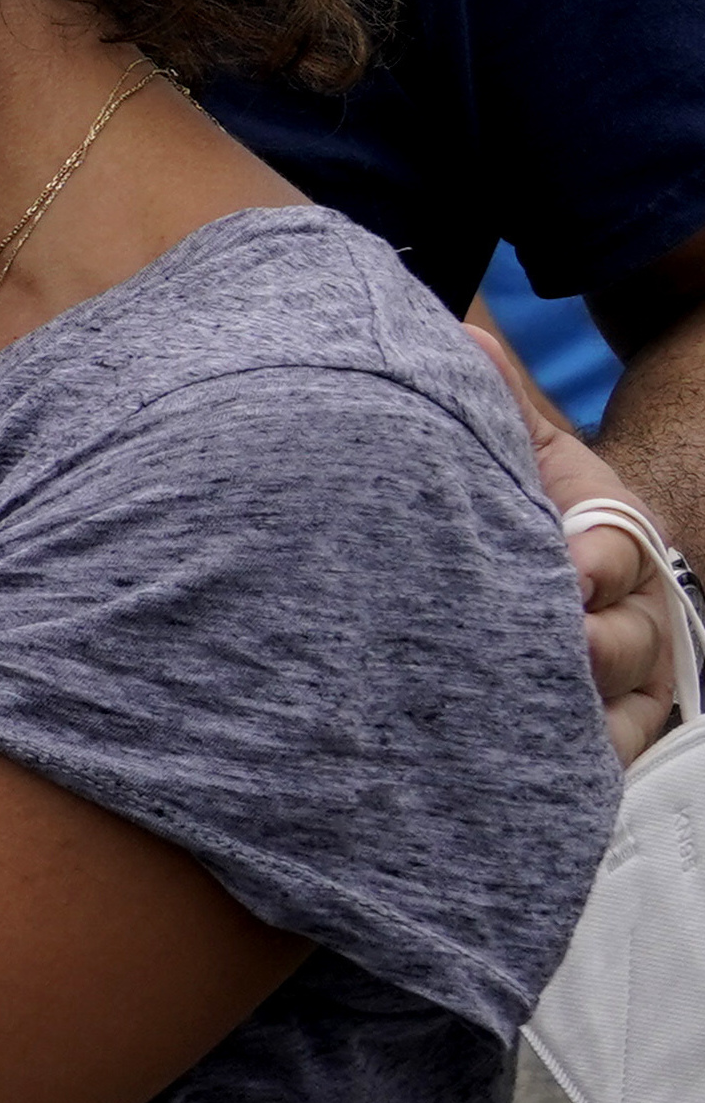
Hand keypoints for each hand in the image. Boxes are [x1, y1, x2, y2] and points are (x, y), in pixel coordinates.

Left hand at [461, 310, 683, 765]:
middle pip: (622, 641)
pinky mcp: (610, 730)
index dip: (590, 564)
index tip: (561, 569)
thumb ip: (503, 406)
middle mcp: (634, 615)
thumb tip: (468, 337)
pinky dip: (582, 759)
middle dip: (582, 646)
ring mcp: (627, 678)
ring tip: (518, 708)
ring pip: (618, 702)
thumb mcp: (530, 456)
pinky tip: (538, 764)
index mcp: (617, 544)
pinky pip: (608, 754)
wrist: (573, 568)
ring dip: (572, 708)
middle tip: (539, 649)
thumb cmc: (545, 509)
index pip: (614, 555)